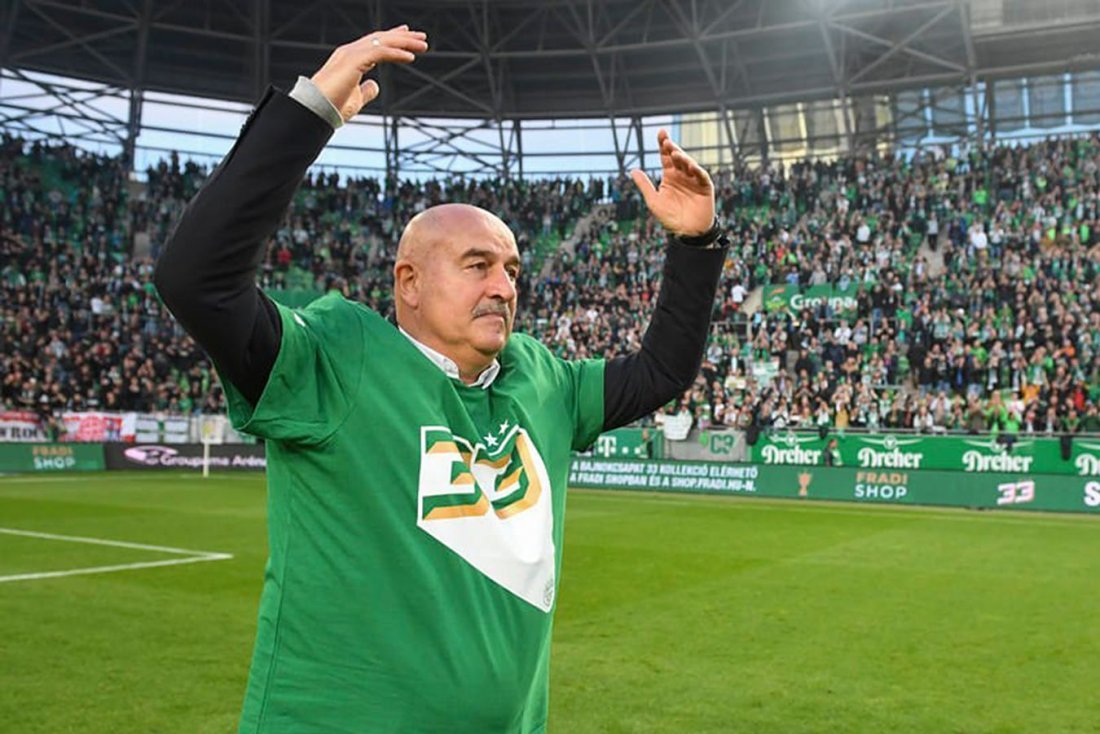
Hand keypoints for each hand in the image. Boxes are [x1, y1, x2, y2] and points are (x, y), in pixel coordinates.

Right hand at [310, 25, 428, 121]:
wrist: (316, 109)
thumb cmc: (332, 106)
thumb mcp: (355, 99)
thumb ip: (366, 91)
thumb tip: (375, 86)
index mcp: (349, 58)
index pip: (374, 43)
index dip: (391, 39)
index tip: (407, 36)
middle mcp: (350, 51)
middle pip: (381, 38)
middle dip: (402, 37)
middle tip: (421, 37)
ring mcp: (351, 54)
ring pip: (382, 42)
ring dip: (404, 42)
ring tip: (423, 45)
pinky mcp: (354, 60)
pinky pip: (380, 52)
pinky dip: (397, 53)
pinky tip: (411, 57)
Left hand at [631, 130, 714, 236]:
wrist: (687, 232)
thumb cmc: (670, 218)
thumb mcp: (654, 201)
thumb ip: (645, 185)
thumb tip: (633, 171)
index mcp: (669, 176)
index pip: (665, 157)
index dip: (663, 145)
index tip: (660, 133)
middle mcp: (682, 175)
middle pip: (677, 157)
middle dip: (672, 148)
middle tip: (666, 141)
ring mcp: (694, 180)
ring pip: (689, 164)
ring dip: (683, 158)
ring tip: (675, 153)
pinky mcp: (705, 187)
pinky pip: (701, 176)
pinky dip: (697, 171)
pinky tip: (690, 166)